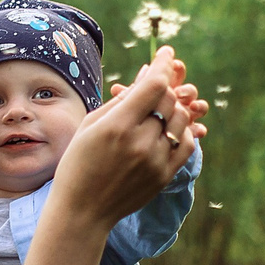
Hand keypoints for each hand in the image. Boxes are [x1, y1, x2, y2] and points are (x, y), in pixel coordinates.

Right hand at [51, 46, 206, 227]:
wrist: (83, 211)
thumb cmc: (78, 163)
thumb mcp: (90, 125)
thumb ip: (120, 100)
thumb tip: (147, 74)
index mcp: (117, 126)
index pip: (153, 85)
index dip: (164, 64)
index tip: (167, 53)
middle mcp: (140, 143)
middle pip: (169, 100)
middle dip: (166, 85)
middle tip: (159, 81)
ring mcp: (155, 161)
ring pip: (180, 120)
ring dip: (174, 107)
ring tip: (160, 106)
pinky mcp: (164, 176)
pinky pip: (186, 144)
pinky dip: (182, 131)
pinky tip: (168, 128)